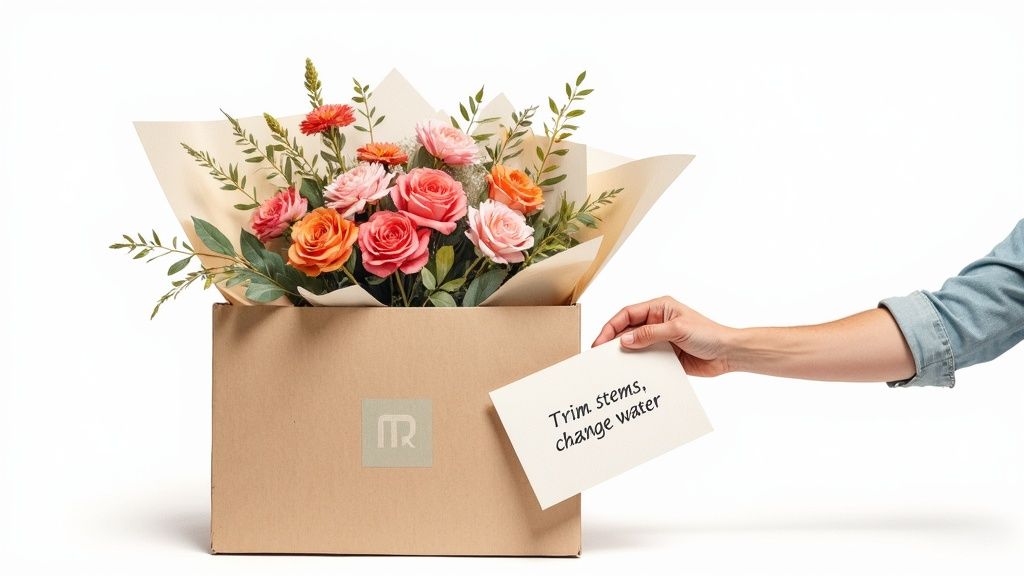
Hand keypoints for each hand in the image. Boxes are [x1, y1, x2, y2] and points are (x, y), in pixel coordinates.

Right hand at [591, 296, 735, 376]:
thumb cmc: (709, 334)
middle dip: (613, 341)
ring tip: (611, 366)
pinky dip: (638, 366)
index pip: (628, 314)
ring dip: (625, 355)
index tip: (600, 341)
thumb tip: (624, 340)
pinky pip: (646, 360)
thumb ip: (649, 334)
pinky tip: (631, 373)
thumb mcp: (677, 330)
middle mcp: (658, 322)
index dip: (611, 327)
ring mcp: (661, 340)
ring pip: (635, 346)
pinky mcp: (665, 356)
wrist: (728, 354)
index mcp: (660, 308)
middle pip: (628, 330)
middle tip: (599, 355)